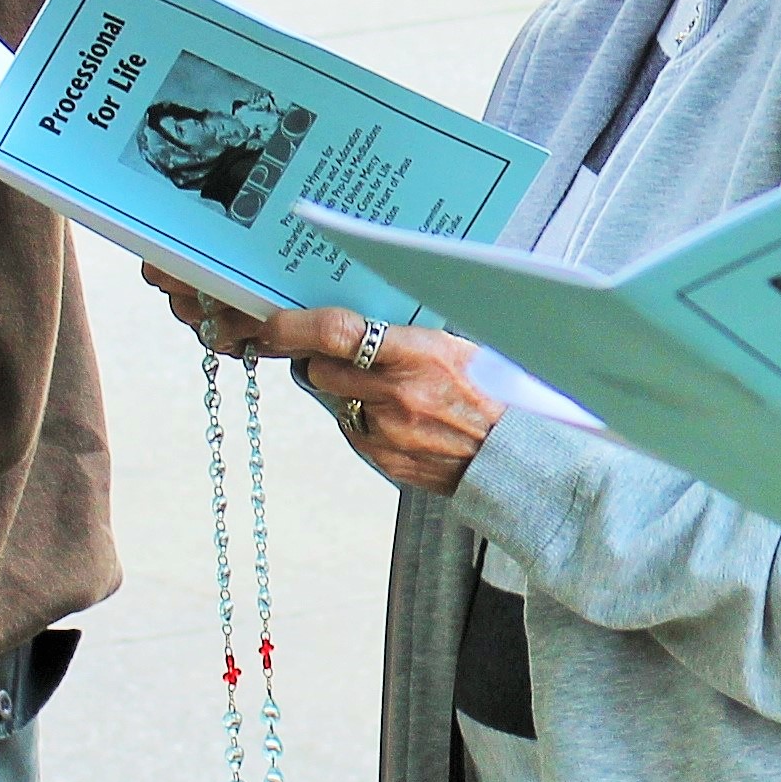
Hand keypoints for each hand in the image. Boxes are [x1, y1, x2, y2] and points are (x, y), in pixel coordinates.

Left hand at [140, 263, 495, 495]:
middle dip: (315, 358)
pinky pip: (353, 429)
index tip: (263, 321)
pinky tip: (399, 419)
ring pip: (333, 400)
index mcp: (420, 354)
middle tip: (329, 350)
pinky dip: (363, 418)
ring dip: (342, 389)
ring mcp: (388, 433)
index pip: (336, 333)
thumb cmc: (494, 393)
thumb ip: (403, 334)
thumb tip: (351, 319)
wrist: (517, 458)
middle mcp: (398, 394)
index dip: (290, 325)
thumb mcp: (458, 346)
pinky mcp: (384, 461)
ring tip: (386, 388)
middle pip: (319, 369)